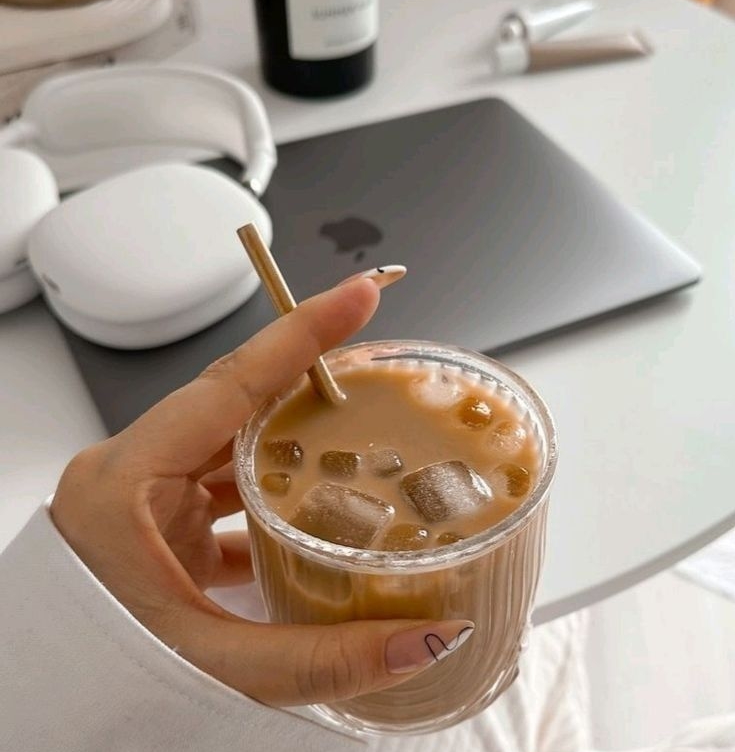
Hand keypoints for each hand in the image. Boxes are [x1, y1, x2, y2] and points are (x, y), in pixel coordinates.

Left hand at [51, 276, 472, 706]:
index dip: (301, 334)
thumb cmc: (91, 683)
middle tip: (376, 369)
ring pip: (231, 443)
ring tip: (357, 433)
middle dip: (309, 382)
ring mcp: (142, 497)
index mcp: (124, 486)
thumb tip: (425, 636)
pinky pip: (221, 485)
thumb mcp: (212, 667)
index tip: (358, 296)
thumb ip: (324, 656)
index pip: (229, 384)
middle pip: (237, 403)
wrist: (40, 715)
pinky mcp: (155, 523)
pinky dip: (270, 490)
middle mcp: (130, 476)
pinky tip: (311, 510)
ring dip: (292, 440)